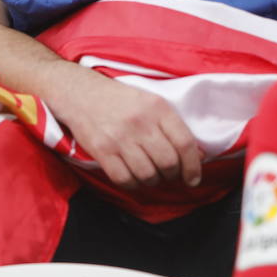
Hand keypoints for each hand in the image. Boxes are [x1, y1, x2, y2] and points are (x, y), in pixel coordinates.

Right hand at [49, 67, 201, 190]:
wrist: (79, 92)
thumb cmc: (118, 99)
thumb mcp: (149, 102)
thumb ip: (172, 126)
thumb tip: (197, 155)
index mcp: (157, 108)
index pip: (185, 143)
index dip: (193, 167)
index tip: (193, 178)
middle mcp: (140, 122)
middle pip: (168, 163)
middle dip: (172, 176)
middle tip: (168, 175)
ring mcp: (119, 137)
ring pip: (148, 175)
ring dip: (152, 181)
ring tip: (149, 174)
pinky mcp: (101, 150)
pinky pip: (124, 179)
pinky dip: (132, 184)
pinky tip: (132, 177)